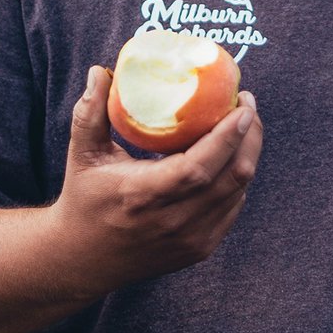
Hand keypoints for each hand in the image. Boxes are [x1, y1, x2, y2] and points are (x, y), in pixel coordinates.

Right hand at [48, 63, 261, 298]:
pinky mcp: (200, 249)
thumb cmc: (84, 199)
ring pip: (239, 191)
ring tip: (242, 123)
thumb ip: (90, 112)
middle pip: (232, 176)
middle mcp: (173, 222)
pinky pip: (233, 207)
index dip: (228, 135)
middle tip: (246, 104)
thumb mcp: (82, 155)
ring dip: (247, 154)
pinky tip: (232, 154)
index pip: (199, 167)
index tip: (242, 104)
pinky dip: (238, 177)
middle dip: (249, 135)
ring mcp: (191, 239)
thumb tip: (99, 71)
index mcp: (143, 195)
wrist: (83, 261)